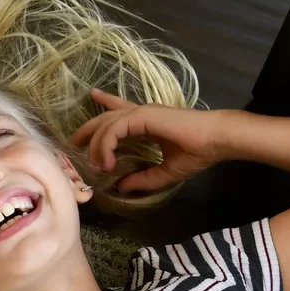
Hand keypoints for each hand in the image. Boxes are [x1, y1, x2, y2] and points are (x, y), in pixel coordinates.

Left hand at [69, 89, 232, 193]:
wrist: (216, 141)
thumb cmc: (197, 152)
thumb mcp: (165, 172)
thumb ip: (143, 178)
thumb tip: (121, 186)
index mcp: (148, 122)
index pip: (119, 112)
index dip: (104, 106)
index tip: (92, 104)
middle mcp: (141, 114)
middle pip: (105, 117)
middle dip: (88, 129)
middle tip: (73, 142)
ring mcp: (141, 113)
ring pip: (106, 124)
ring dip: (97, 145)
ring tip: (97, 166)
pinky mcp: (143, 116)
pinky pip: (114, 128)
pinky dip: (107, 144)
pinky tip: (108, 161)